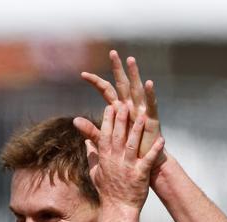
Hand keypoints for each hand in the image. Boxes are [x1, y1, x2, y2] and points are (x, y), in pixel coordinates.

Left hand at [79, 50, 164, 165]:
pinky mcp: (152, 120)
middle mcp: (131, 107)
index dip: (96, 82)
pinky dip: (150, 94)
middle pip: (122, 84)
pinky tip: (149, 82)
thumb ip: (91, 130)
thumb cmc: (126, 151)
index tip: (82, 74)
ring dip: (135, 75)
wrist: (141, 164)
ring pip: (137, 89)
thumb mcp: (105, 140)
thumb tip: (74, 121)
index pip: (106, 91)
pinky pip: (151, 104)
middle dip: (118, 69)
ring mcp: (142, 112)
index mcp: (119, 110)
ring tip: (131, 60)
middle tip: (112, 53)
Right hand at [83, 104, 163, 210]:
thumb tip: (86, 141)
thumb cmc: (107, 191)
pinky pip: (148, 160)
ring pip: (132, 144)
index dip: (108, 120)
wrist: (118, 209)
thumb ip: (91, 155)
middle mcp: (115, 160)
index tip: (110, 107)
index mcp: (104, 159)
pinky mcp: (140, 175)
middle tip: (125, 104)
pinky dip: (155, 150)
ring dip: (137, 130)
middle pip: (117, 136)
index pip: (104, 135)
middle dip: (121, 119)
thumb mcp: (94, 172)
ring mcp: (127, 167)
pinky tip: (162, 140)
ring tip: (142, 116)